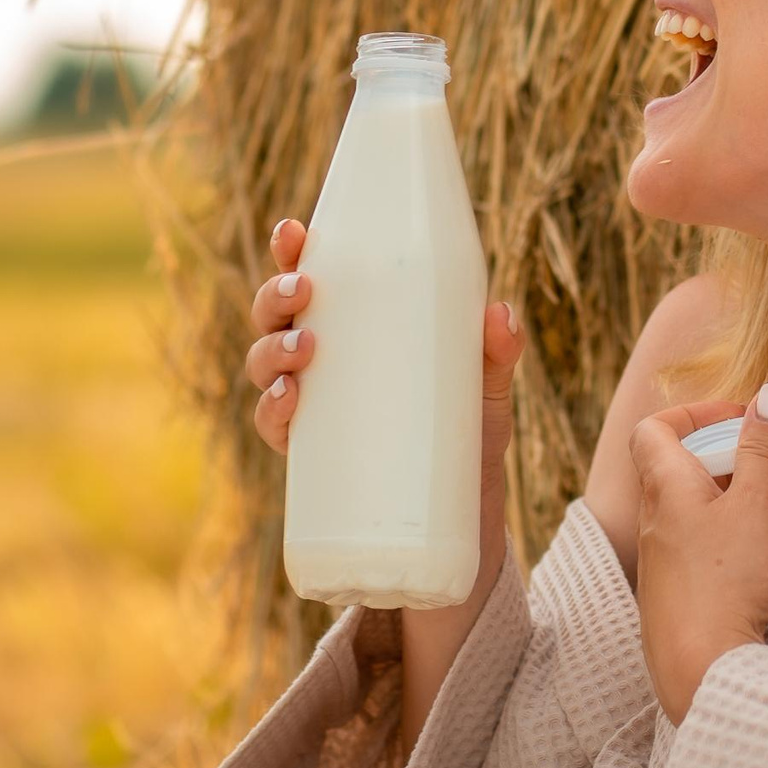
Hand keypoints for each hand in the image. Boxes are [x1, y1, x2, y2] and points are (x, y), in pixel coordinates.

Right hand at [245, 216, 524, 600]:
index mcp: (356, 332)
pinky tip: (291, 399)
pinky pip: (275, 431)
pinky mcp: (314, 465)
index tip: (293, 230)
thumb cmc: (467, 444)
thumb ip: (494, 355)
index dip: (292, 253)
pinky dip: (273, 411)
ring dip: (271, 351)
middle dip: (275, 297)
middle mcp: (323, 367)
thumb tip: (501, 314)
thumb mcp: (485, 394)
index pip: (313, 282)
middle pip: (276, 319)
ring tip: (305, 347)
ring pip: (266, 369)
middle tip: (303, 290)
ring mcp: (314, 413)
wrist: (463, 537)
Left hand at [630, 381, 767, 725]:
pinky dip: (756, 529)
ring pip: (721, 506)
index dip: (699, 414)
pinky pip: (721, 541)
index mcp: (666, 486)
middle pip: (706, 467)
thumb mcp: (753, 505)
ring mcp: (672, 556)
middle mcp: (660, 517)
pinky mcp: (689, 589)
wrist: (701, 672)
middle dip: (763, 460)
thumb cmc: (723, 582)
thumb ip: (762, 449)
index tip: (746, 419)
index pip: (657, 429)